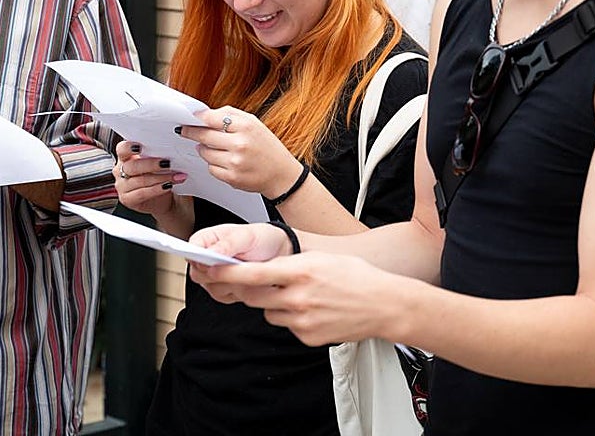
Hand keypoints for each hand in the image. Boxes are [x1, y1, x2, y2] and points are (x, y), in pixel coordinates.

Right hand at [113, 140, 188, 220]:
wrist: (163, 198)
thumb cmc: (159, 175)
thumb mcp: (157, 162)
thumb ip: (158, 153)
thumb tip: (172, 142)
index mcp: (125, 157)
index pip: (122, 149)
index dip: (129, 147)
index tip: (140, 146)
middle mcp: (120, 171)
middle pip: (132, 166)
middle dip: (152, 164)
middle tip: (168, 163)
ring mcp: (122, 186)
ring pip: (140, 180)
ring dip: (160, 178)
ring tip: (175, 176)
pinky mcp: (126, 199)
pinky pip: (142, 194)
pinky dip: (157, 189)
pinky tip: (168, 186)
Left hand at [180, 107, 304, 198]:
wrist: (281, 174)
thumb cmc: (266, 146)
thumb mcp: (254, 123)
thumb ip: (230, 115)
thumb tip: (205, 114)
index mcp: (246, 127)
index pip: (212, 119)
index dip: (198, 118)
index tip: (190, 118)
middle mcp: (240, 144)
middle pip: (204, 136)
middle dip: (191, 133)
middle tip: (184, 130)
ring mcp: (235, 163)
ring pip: (205, 153)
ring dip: (204, 149)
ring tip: (212, 147)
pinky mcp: (232, 178)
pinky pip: (211, 168)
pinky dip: (213, 164)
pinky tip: (223, 160)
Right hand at [189, 222, 295, 303]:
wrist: (278, 252)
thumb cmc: (261, 238)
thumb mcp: (247, 236)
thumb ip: (227, 244)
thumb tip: (210, 252)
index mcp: (207, 239)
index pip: (190, 248)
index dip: (197, 256)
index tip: (210, 262)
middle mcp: (205, 259)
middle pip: (197, 274)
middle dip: (218, 273)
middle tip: (237, 266)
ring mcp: (213, 276)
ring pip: (211, 288)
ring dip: (231, 283)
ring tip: (247, 271)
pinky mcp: (223, 291)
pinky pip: (223, 297)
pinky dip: (238, 291)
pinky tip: (248, 280)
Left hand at [193, 251, 396, 346]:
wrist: (384, 305)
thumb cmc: (357, 277)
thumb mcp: (322, 258)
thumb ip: (291, 262)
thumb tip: (263, 264)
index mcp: (301, 271)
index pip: (253, 274)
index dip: (227, 273)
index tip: (211, 269)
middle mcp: (298, 297)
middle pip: (254, 296)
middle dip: (247, 289)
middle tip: (248, 281)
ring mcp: (302, 320)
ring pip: (268, 312)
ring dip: (273, 304)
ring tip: (298, 295)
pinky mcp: (307, 337)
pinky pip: (286, 326)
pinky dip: (291, 318)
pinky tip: (312, 310)